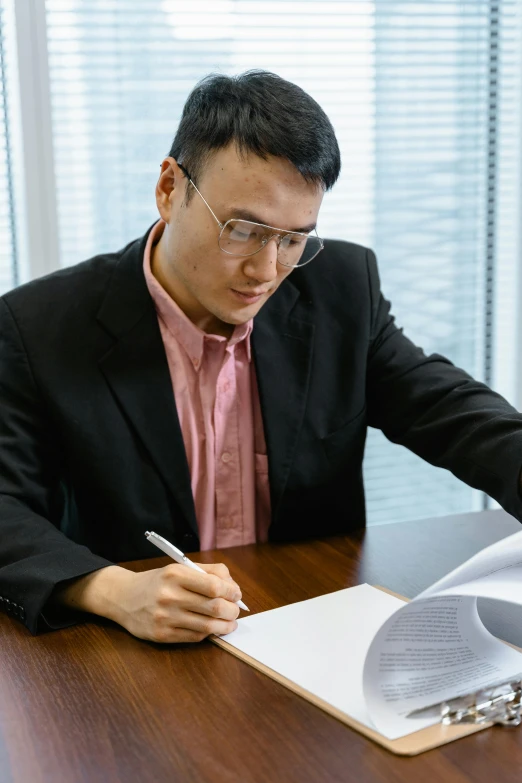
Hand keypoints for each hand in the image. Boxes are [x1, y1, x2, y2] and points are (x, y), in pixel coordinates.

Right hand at [55, 562, 242, 643]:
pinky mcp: (161, 635)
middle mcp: (169, 596)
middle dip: (232, 611)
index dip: (231, 591)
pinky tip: (211, 628)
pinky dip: (208, 633)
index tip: (236, 594)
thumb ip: (208, 572)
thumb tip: (233, 586)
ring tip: (230, 623)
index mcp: (175, 575)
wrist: (123, 597)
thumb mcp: (179, 568)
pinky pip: (194, 637)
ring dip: (225, 626)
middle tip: (236, 610)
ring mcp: (164, 617)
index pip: (214, 586)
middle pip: (214, 607)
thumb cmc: (157, 582)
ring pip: (207, 626)